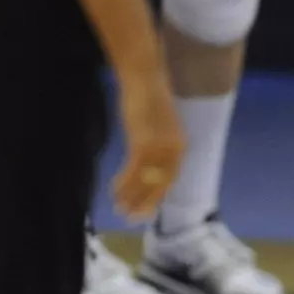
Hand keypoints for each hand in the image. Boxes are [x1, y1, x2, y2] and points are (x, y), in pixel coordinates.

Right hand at [110, 76, 185, 221]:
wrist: (144, 76)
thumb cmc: (147, 96)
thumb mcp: (157, 124)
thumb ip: (156, 142)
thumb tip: (146, 160)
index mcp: (179, 146)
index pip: (169, 180)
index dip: (156, 197)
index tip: (145, 211)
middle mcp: (173, 150)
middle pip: (159, 185)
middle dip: (144, 203)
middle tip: (130, 217)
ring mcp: (159, 147)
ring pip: (145, 181)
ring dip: (130, 196)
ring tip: (118, 207)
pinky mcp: (143, 143)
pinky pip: (133, 171)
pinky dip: (123, 183)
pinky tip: (114, 190)